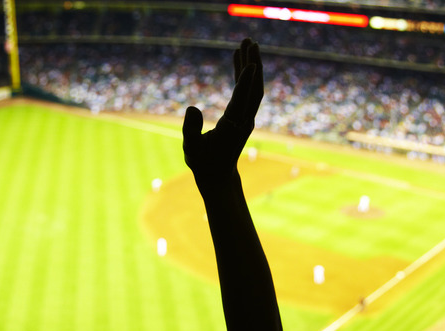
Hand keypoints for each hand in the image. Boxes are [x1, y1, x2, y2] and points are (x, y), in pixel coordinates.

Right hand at [182, 38, 262, 188]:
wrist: (218, 175)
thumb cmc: (203, 162)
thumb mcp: (191, 149)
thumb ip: (190, 129)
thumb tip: (192, 107)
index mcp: (232, 127)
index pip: (242, 100)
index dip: (246, 81)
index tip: (251, 62)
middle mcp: (243, 120)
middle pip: (254, 89)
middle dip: (253, 64)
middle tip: (249, 41)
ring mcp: (246, 117)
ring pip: (253, 88)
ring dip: (251, 65)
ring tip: (246, 43)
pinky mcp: (243, 116)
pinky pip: (247, 91)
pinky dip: (244, 75)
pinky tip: (238, 60)